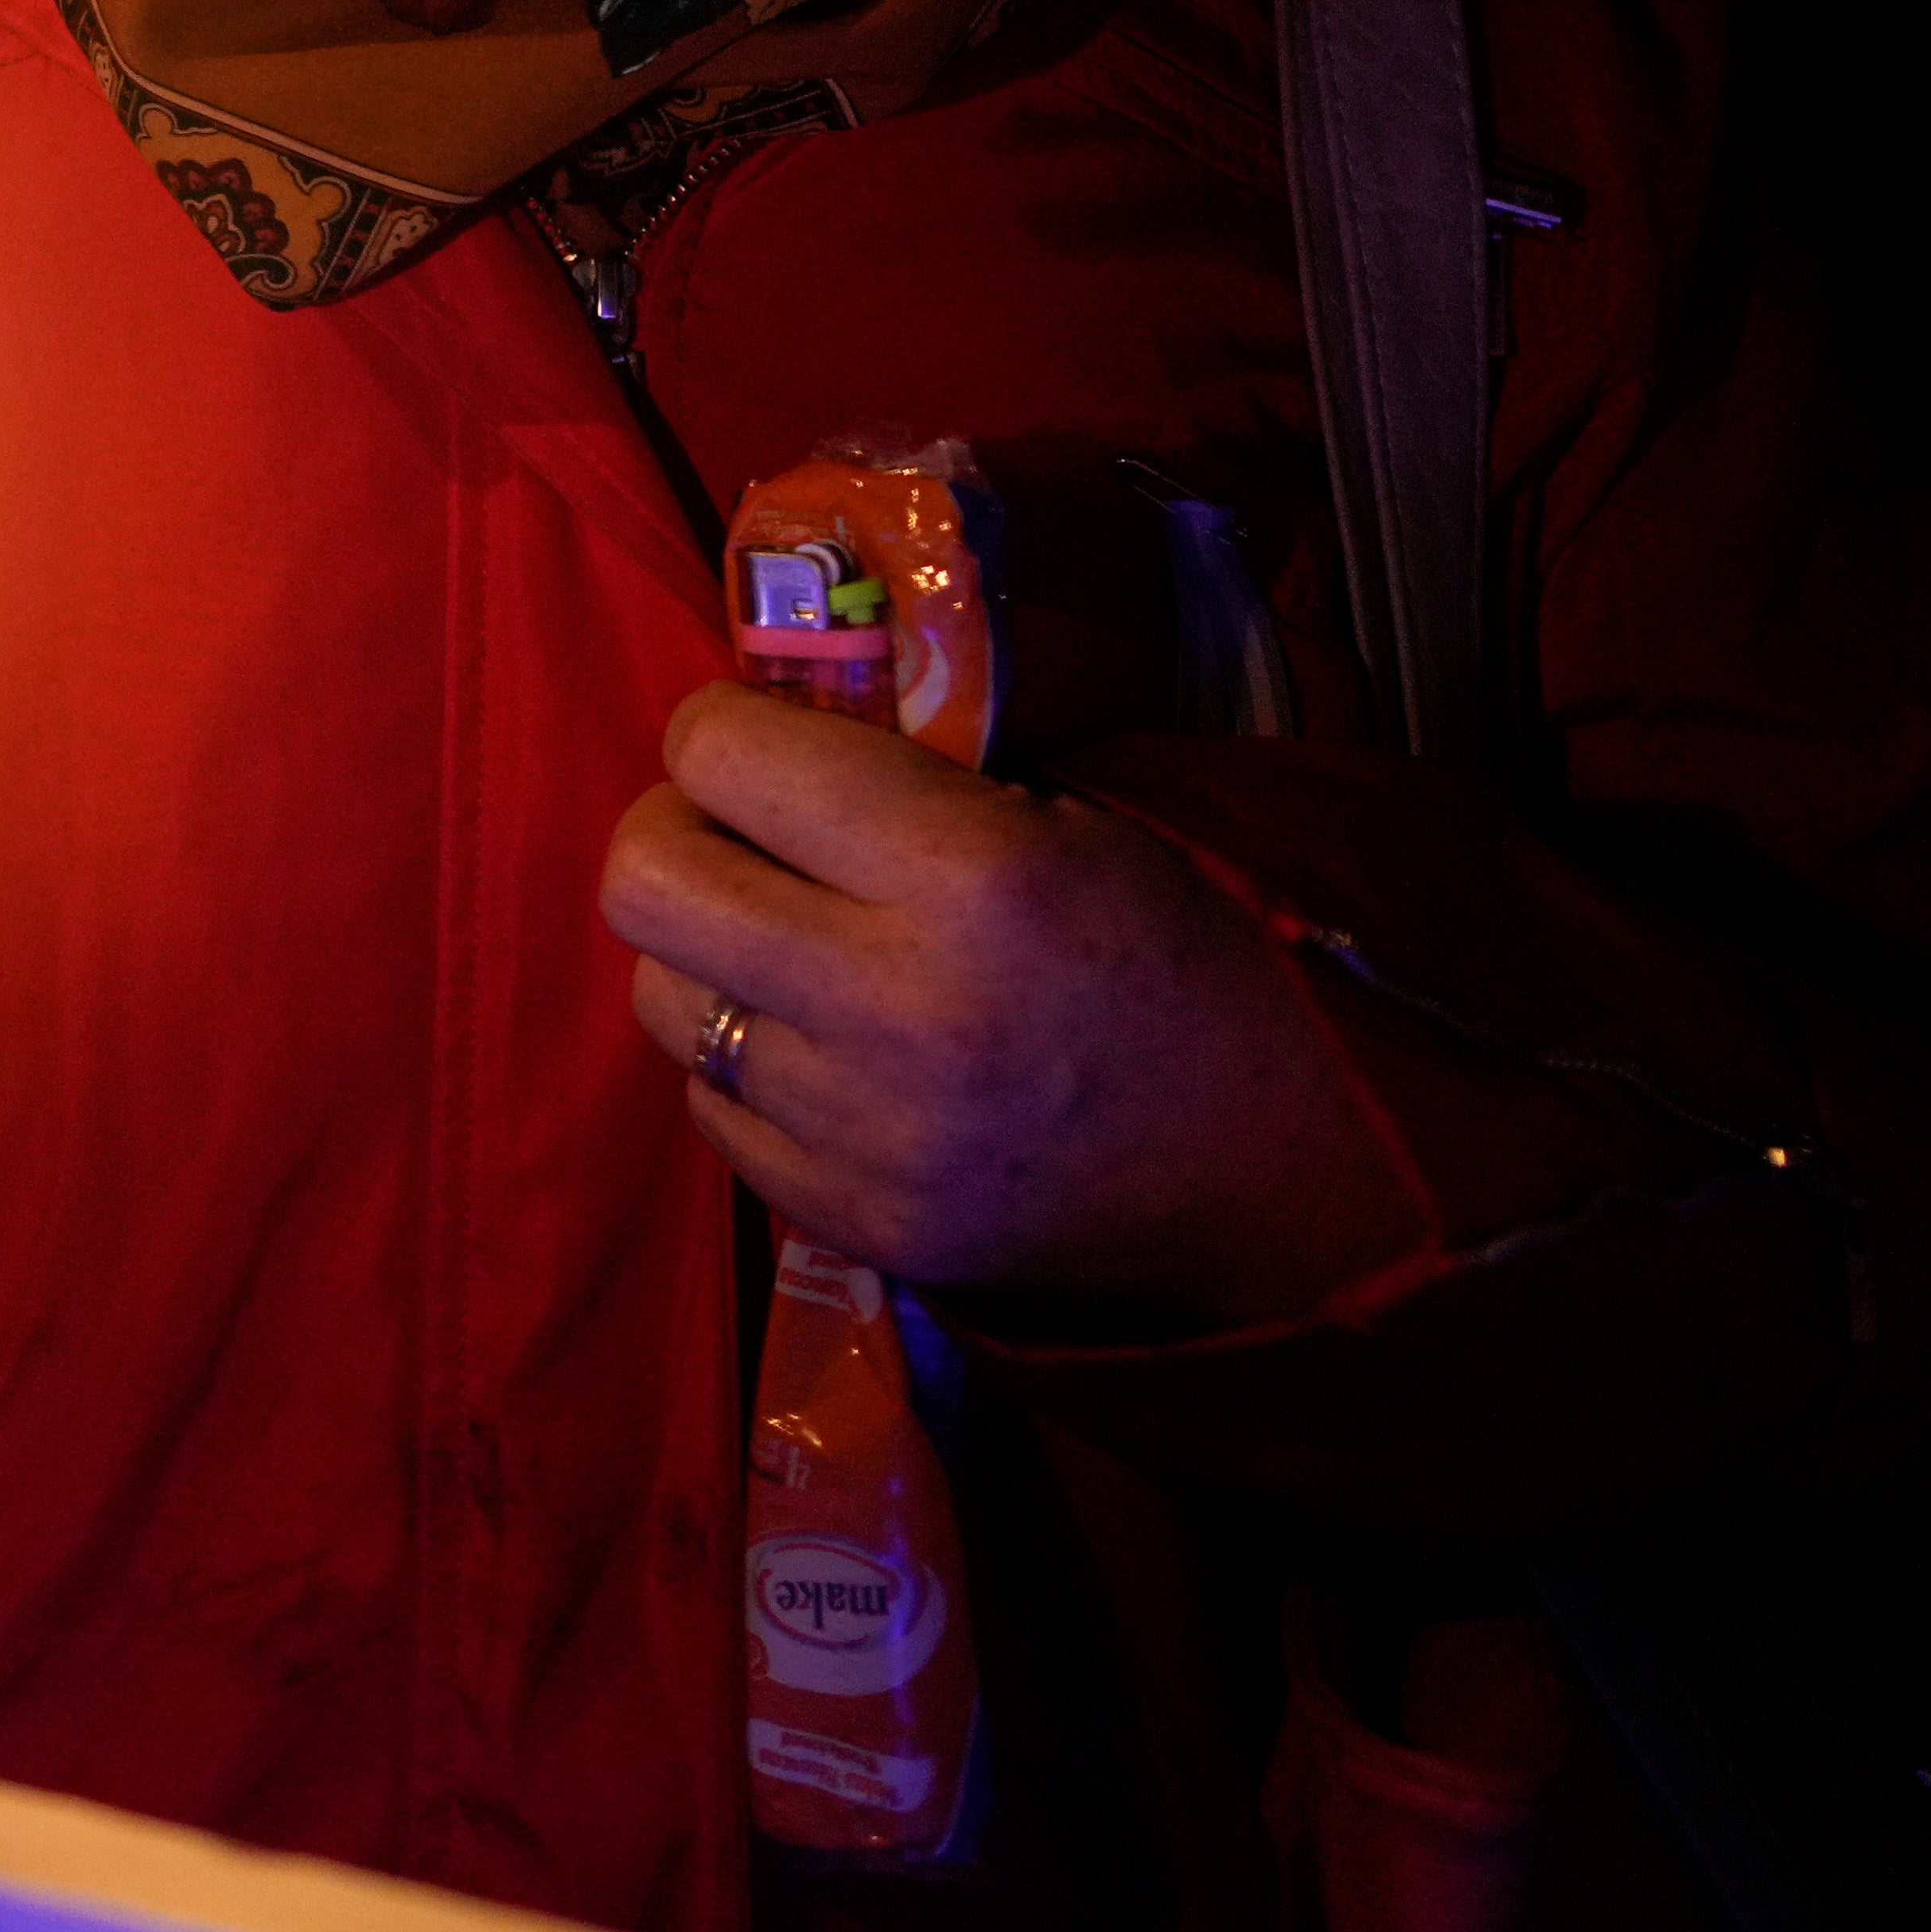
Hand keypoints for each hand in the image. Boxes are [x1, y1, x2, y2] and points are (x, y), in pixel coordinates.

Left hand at [603, 685, 1421, 1326]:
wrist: (1286, 1170)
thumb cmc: (1191, 957)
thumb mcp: (1082, 815)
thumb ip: (919, 765)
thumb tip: (767, 708)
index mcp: (972, 877)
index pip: (724, 753)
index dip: (725, 731)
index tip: (763, 744)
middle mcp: (896, 1007)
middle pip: (644, 881)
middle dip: (677, 830)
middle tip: (739, 834)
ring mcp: (864, 1133)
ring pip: (661, 1000)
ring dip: (707, 956)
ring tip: (789, 947)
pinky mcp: (854, 1223)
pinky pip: (712, 1113)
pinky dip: (748, 1069)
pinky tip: (829, 1050)